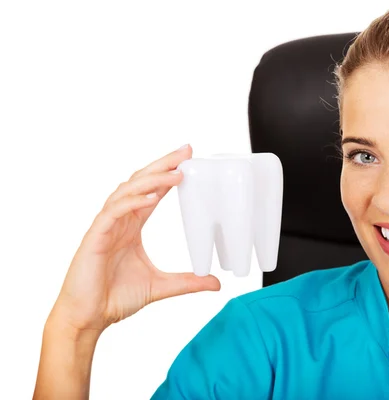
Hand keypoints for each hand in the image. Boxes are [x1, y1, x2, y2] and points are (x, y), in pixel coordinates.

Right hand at [49, 144, 220, 334]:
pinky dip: (132, 203)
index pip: (152, 191)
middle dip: (163, 165)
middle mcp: (119, 221)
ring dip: (151, 180)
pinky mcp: (95, 238)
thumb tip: (217, 284)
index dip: (168, 174)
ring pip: (127, 192)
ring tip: (175, 173)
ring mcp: (106, 227)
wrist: (88, 318)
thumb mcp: (161, 286)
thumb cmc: (115, 298)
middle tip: (186, 151)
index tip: (188, 160)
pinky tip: (151, 199)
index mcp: (132, 226)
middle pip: (141, 183)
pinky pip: (113, 213)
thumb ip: (189, 282)